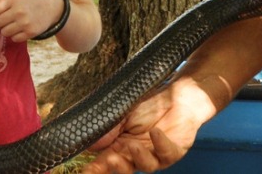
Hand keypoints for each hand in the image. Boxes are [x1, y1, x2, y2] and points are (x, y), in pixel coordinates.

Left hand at [0, 0, 62, 42]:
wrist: (52, 6)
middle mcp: (18, 11)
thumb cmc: (30, 0)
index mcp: (12, 0)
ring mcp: (24, 23)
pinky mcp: (30, 32)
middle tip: (5, 20)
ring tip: (13, 24)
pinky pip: (14, 39)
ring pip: (4, 32)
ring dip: (6, 29)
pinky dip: (15, 35)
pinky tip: (20, 29)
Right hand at [83, 80, 209, 172]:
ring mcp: (155, 155)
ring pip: (146, 166)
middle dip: (116, 168)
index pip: (104, 163)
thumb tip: (90, 145)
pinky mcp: (174, 151)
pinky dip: (160, 144)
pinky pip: (167, 153)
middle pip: (124, 169)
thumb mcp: (124, 111)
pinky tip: (155, 133)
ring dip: (139, 157)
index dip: (94, 170)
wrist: (178, 95)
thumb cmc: (149, 104)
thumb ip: (110, 127)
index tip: (84, 173)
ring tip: (133, 145)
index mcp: (120, 147)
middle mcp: (136, 155)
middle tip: (110, 160)